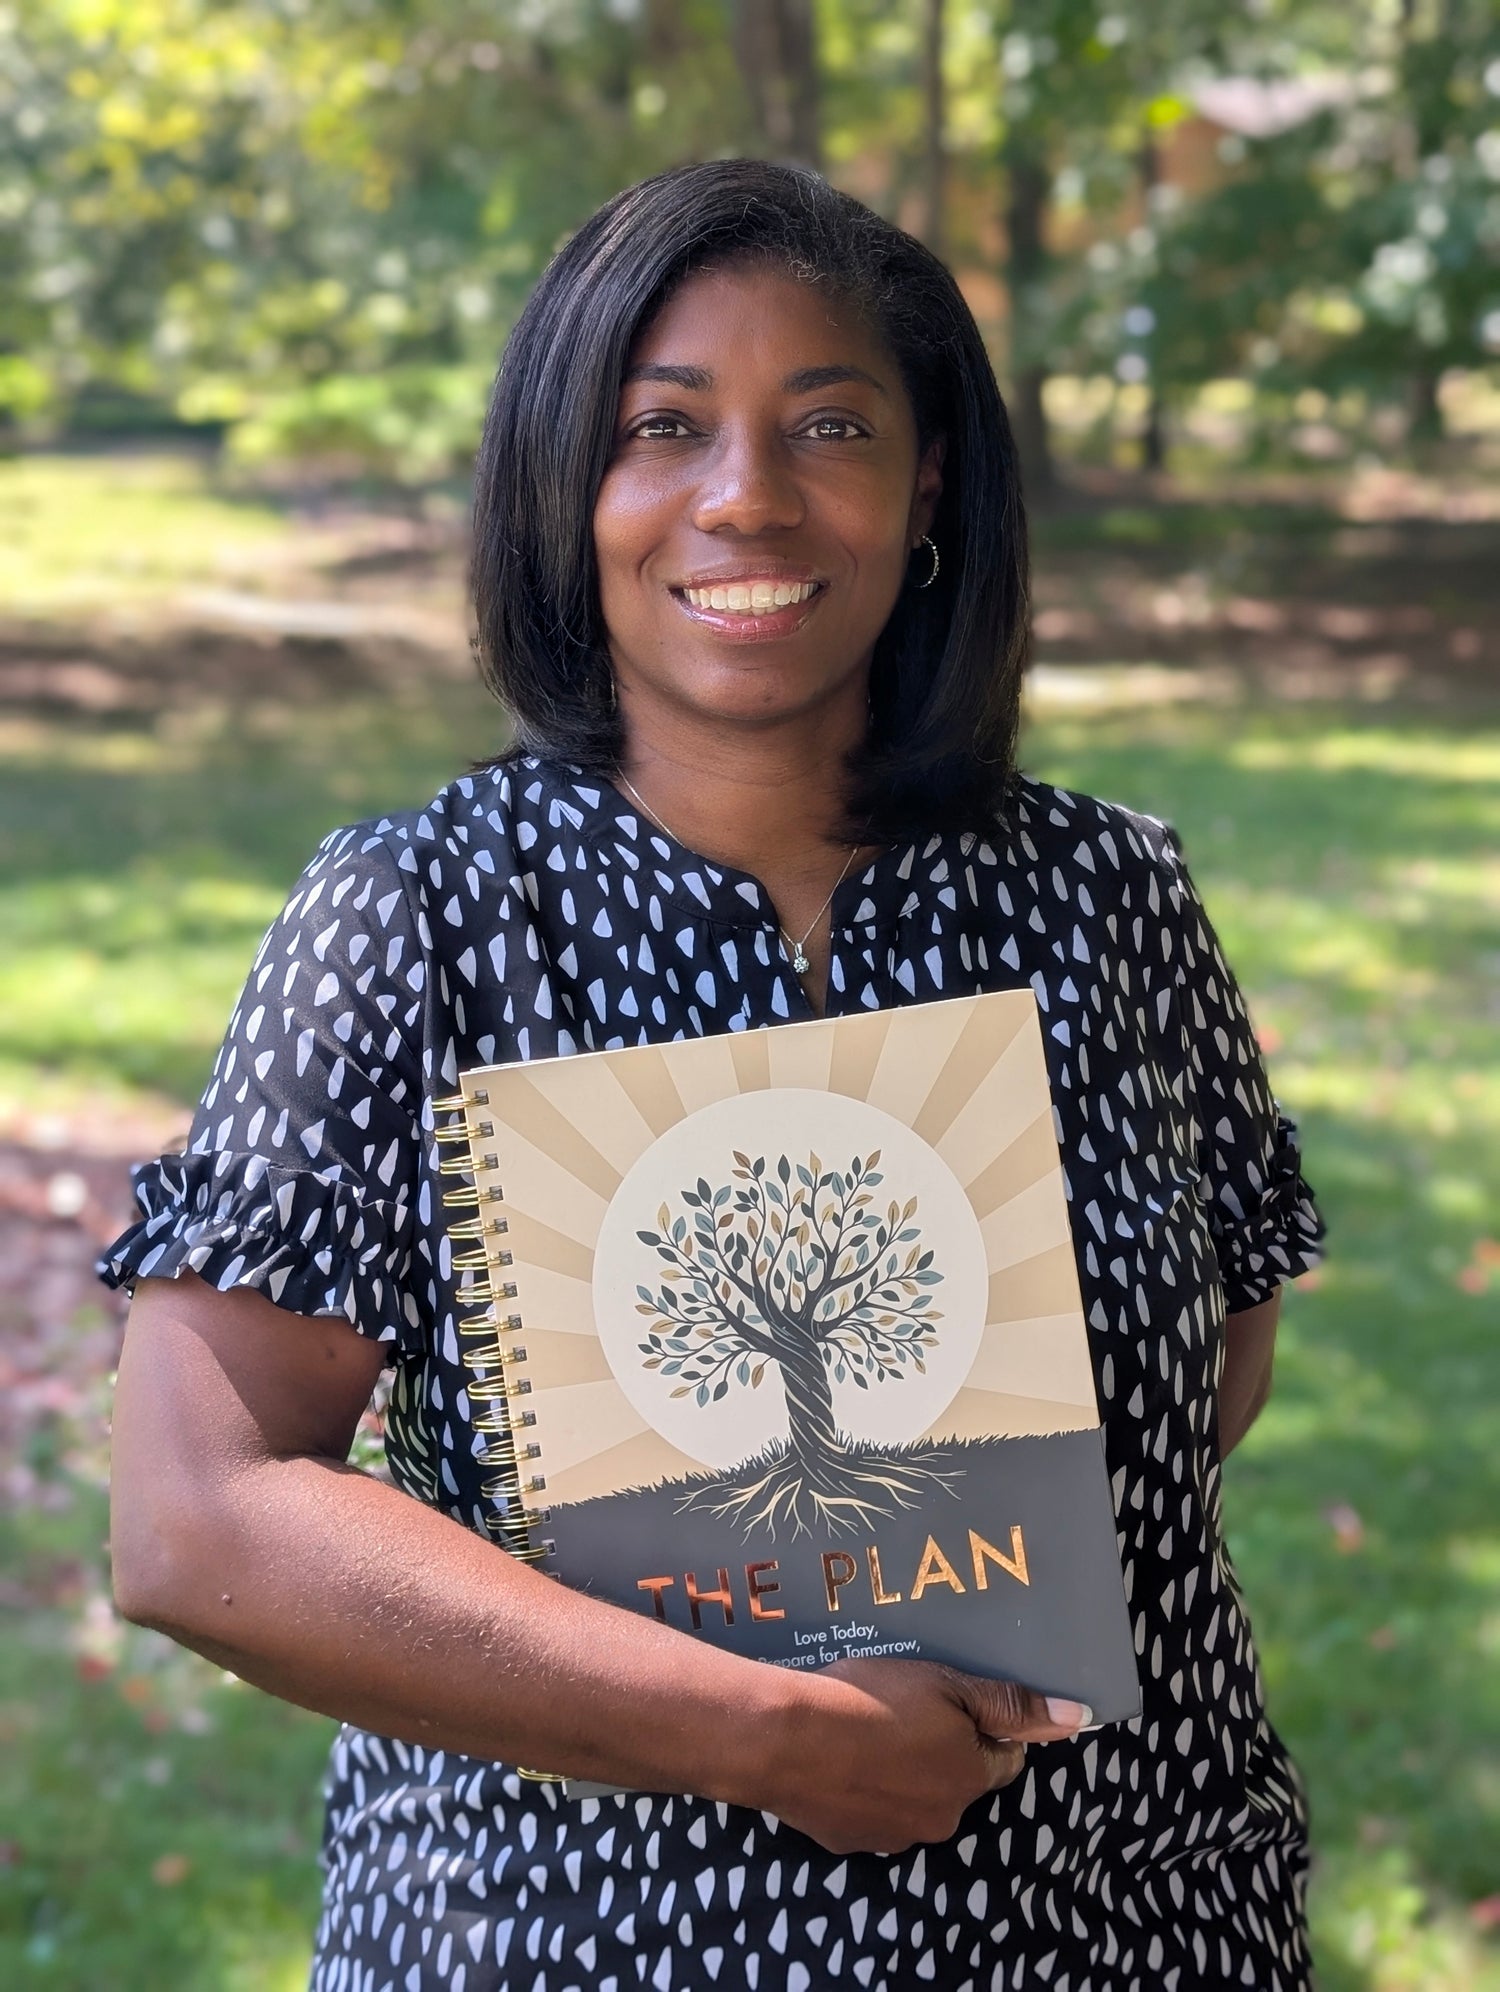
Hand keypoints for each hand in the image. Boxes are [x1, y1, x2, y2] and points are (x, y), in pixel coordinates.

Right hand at [752, 1657, 1090, 1854]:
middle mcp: (940, 1818)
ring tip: (867, 1726)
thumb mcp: (947, 1685)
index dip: (987, 1726)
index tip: (958, 1701)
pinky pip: (869, 1810)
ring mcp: (892, 1835)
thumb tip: (1079, 1716)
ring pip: (912, 1797)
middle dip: (941, 1749)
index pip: (1004, 1758)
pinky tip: (840, 1755)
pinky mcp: (848, 1840)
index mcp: (970, 1778)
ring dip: (901, 1770)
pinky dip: (862, 1786)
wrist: (784, 1737)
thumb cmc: (872, 1700)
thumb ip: (1012, 1705)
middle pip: (956, 1780)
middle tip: (907, 1706)